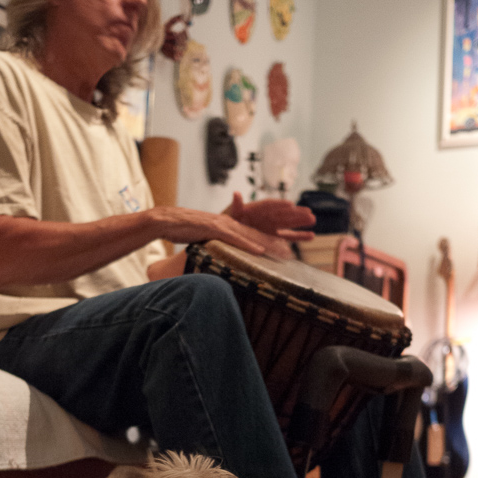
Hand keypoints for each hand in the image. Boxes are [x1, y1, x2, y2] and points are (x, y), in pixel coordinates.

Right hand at [160, 207, 295, 259]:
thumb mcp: (209, 240)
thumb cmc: (186, 232)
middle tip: (310, 232)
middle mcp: (233, 222)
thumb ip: (222, 244)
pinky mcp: (215, 228)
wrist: (167, 222)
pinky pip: (235, 237)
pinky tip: (260, 250)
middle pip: (266, 227)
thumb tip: (230, 255)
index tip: (298, 237)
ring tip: (290, 248)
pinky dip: (247, 243)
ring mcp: (225, 224)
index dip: (282, 231)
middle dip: (289, 228)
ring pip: (254, 232)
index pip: (262, 228)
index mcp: (234, 225)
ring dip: (272, 240)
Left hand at [227, 192, 315, 242]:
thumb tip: (235, 193)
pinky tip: (311, 236)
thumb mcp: (234, 210)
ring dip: (301, 222)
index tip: (289, 204)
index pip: (271, 205)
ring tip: (313, 220)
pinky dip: (300, 236)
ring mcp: (275, 226)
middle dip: (296, 214)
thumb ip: (237, 204)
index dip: (280, 205)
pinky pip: (289, 236)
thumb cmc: (235, 217)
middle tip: (309, 213)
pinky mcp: (276, 236)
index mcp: (261, 208)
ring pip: (290, 223)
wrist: (236, 227)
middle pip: (285, 214)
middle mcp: (271, 215)